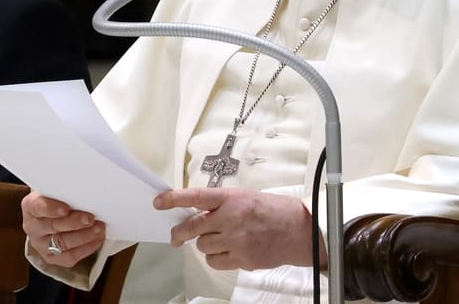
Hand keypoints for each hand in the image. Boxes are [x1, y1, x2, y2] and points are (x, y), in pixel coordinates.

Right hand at [21, 191, 104, 267]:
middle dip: (74, 223)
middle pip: (52, 226)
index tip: (66, 209)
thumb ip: (68, 191)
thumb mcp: (59, 191)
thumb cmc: (59, 200)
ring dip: (84, 236)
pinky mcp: (52, 257)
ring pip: (62, 243)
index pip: (37, 207)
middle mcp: (33, 227)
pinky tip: (97, 239)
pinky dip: (87, 248)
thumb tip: (89, 188)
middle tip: (90, 218)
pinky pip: (69, 256)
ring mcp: (41, 244)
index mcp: (31, 206)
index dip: (51, 208)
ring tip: (99, 228)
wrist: (53, 217)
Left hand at [154, 188, 325, 270]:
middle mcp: (232, 218)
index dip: (175, 199)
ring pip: (202, 246)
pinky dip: (216, 258)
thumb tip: (198, 212)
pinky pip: (215, 261)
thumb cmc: (275, 212)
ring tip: (221, 239)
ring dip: (206, 243)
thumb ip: (223, 204)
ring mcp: (236, 241)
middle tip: (176, 236)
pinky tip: (228, 250)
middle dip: (180, 233)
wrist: (299, 231)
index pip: (197, 196)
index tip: (159, 202)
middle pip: (193, 227)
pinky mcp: (241, 259)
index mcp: (234, 199)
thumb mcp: (247, 198)